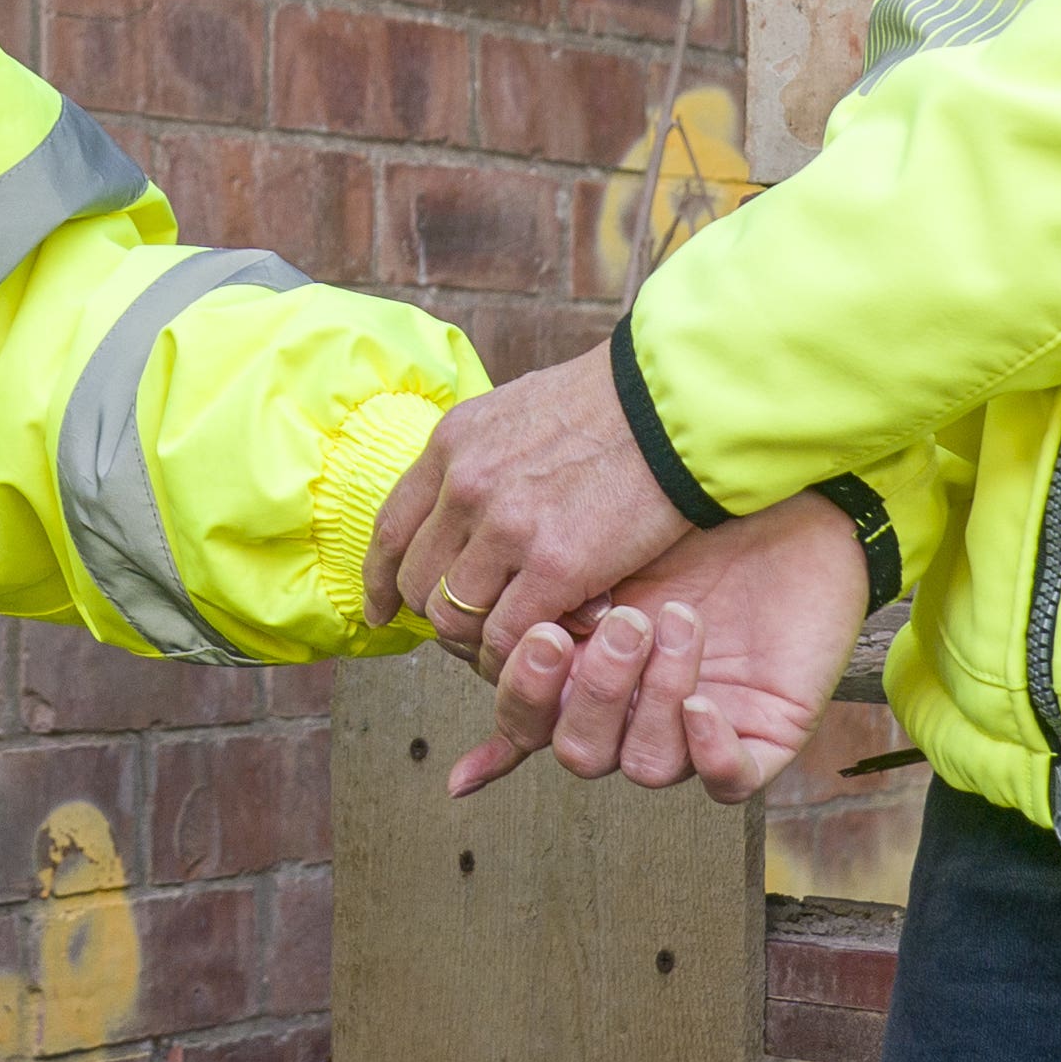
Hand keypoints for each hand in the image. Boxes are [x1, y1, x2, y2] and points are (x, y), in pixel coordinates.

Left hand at [366, 346, 693, 667]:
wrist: (678, 405)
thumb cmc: (615, 407)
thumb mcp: (519, 411)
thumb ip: (483, 457)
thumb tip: (465, 499)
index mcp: (453, 444)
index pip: (390, 529)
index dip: (382, 579)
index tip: (385, 608)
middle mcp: (465, 485)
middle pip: (417, 582)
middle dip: (438, 615)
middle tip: (473, 629)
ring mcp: (506, 527)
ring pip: (453, 616)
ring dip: (478, 639)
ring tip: (512, 641)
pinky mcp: (555, 566)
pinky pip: (507, 636)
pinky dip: (516, 655)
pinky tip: (540, 652)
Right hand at [453, 496, 869, 802]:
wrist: (793, 496)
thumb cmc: (689, 514)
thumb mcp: (590, 536)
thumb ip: (510, 575)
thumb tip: (407, 596)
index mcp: (582, 675)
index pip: (526, 720)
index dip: (525, 689)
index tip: (544, 629)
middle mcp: (631, 713)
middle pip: (576, 750)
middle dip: (591, 690)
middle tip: (617, 618)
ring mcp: (692, 732)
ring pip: (642, 764)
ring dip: (652, 695)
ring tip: (677, 617)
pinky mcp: (758, 739)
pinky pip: (725, 782)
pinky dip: (707, 750)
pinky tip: (706, 701)